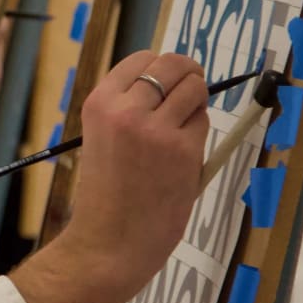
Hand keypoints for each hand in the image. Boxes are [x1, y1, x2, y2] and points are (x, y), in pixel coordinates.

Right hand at [12, 51, 207, 302]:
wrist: (107, 244)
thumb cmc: (106, 195)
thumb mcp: (101, 138)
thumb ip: (128, 109)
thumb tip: (170, 81)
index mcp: (99, 103)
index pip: (141, 58)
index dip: (160, 67)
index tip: (166, 81)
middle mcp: (126, 109)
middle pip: (174, 64)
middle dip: (187, 75)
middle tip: (189, 93)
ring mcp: (156, 129)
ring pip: (195, 89)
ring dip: (195, 104)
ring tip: (181, 130)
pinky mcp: (183, 151)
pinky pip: (202, 124)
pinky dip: (198, 133)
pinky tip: (181, 156)